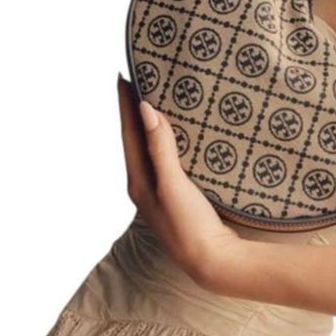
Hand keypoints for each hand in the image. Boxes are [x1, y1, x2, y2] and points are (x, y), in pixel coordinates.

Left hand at [117, 72, 243, 286]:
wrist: (212, 261)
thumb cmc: (189, 225)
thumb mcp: (173, 185)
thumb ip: (159, 148)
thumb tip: (145, 108)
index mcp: (138, 180)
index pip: (128, 133)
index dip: (125, 104)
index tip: (123, 75)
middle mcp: (145, 184)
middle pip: (136, 137)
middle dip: (136, 109)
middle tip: (141, 79)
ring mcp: (161, 190)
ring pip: (151, 147)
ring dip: (151, 123)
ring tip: (158, 98)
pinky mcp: (178, 193)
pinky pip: (167, 156)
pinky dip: (168, 138)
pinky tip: (180, 134)